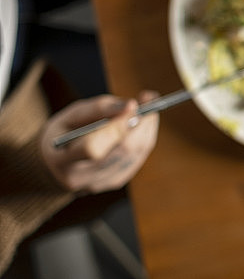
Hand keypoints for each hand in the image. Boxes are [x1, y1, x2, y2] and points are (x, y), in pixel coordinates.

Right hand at [40, 92, 158, 192]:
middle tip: (149, 99)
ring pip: (135, 154)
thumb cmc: (64, 132)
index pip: (92, 149)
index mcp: (62, 161)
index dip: (115, 128)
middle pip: (121, 152)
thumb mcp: (71, 115)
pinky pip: (138, 158)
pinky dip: (145, 137)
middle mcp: (81, 178)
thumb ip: (100, 108)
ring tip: (149, 106)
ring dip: (147, 127)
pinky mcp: (115, 181)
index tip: (133, 105)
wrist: (55, 165)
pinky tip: (145, 122)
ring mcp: (100, 183)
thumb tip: (133, 105)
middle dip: (140, 123)